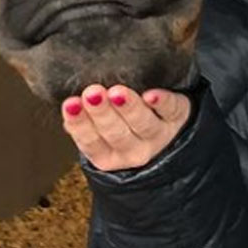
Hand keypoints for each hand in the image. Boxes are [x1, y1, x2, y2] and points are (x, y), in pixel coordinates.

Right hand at [61, 84, 191, 170]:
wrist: (174, 139)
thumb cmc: (129, 130)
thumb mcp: (105, 135)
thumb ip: (86, 124)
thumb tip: (69, 108)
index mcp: (110, 155)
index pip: (91, 142)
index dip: (80, 124)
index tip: (71, 103)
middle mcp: (135, 151)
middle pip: (116, 133)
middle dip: (102, 113)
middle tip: (92, 93)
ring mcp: (158, 135)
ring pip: (142, 123)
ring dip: (129, 107)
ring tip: (117, 92)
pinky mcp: (178, 116)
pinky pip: (170, 109)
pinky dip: (162, 102)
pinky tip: (152, 94)